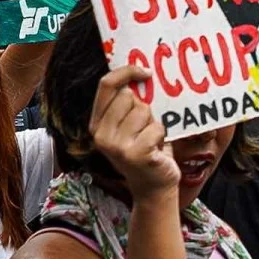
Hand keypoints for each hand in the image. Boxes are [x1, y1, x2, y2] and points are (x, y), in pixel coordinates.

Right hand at [88, 66, 178, 201]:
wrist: (154, 186)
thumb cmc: (147, 149)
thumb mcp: (132, 125)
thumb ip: (129, 104)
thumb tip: (143, 72)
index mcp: (97, 124)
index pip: (106, 85)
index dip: (127, 72)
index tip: (146, 72)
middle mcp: (101, 135)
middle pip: (129, 96)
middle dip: (145, 107)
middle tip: (146, 128)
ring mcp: (116, 146)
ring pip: (144, 110)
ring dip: (154, 123)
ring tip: (150, 140)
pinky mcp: (134, 154)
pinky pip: (156, 127)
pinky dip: (162, 135)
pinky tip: (157, 149)